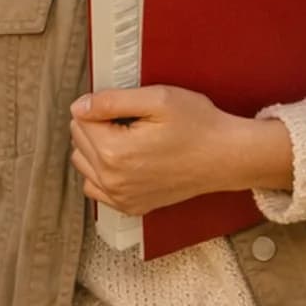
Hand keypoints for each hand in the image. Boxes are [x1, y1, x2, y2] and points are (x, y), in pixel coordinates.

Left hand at [69, 87, 293, 214]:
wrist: (226, 156)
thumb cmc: (199, 126)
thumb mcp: (159, 99)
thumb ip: (112, 101)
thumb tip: (79, 106)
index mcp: (114, 152)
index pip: (80, 120)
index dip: (102, 105)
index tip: (128, 105)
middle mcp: (112, 180)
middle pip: (79, 141)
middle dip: (98, 125)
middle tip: (133, 119)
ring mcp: (120, 197)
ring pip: (83, 164)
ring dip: (97, 148)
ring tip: (129, 137)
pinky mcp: (130, 206)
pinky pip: (96, 187)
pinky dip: (102, 172)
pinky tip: (126, 160)